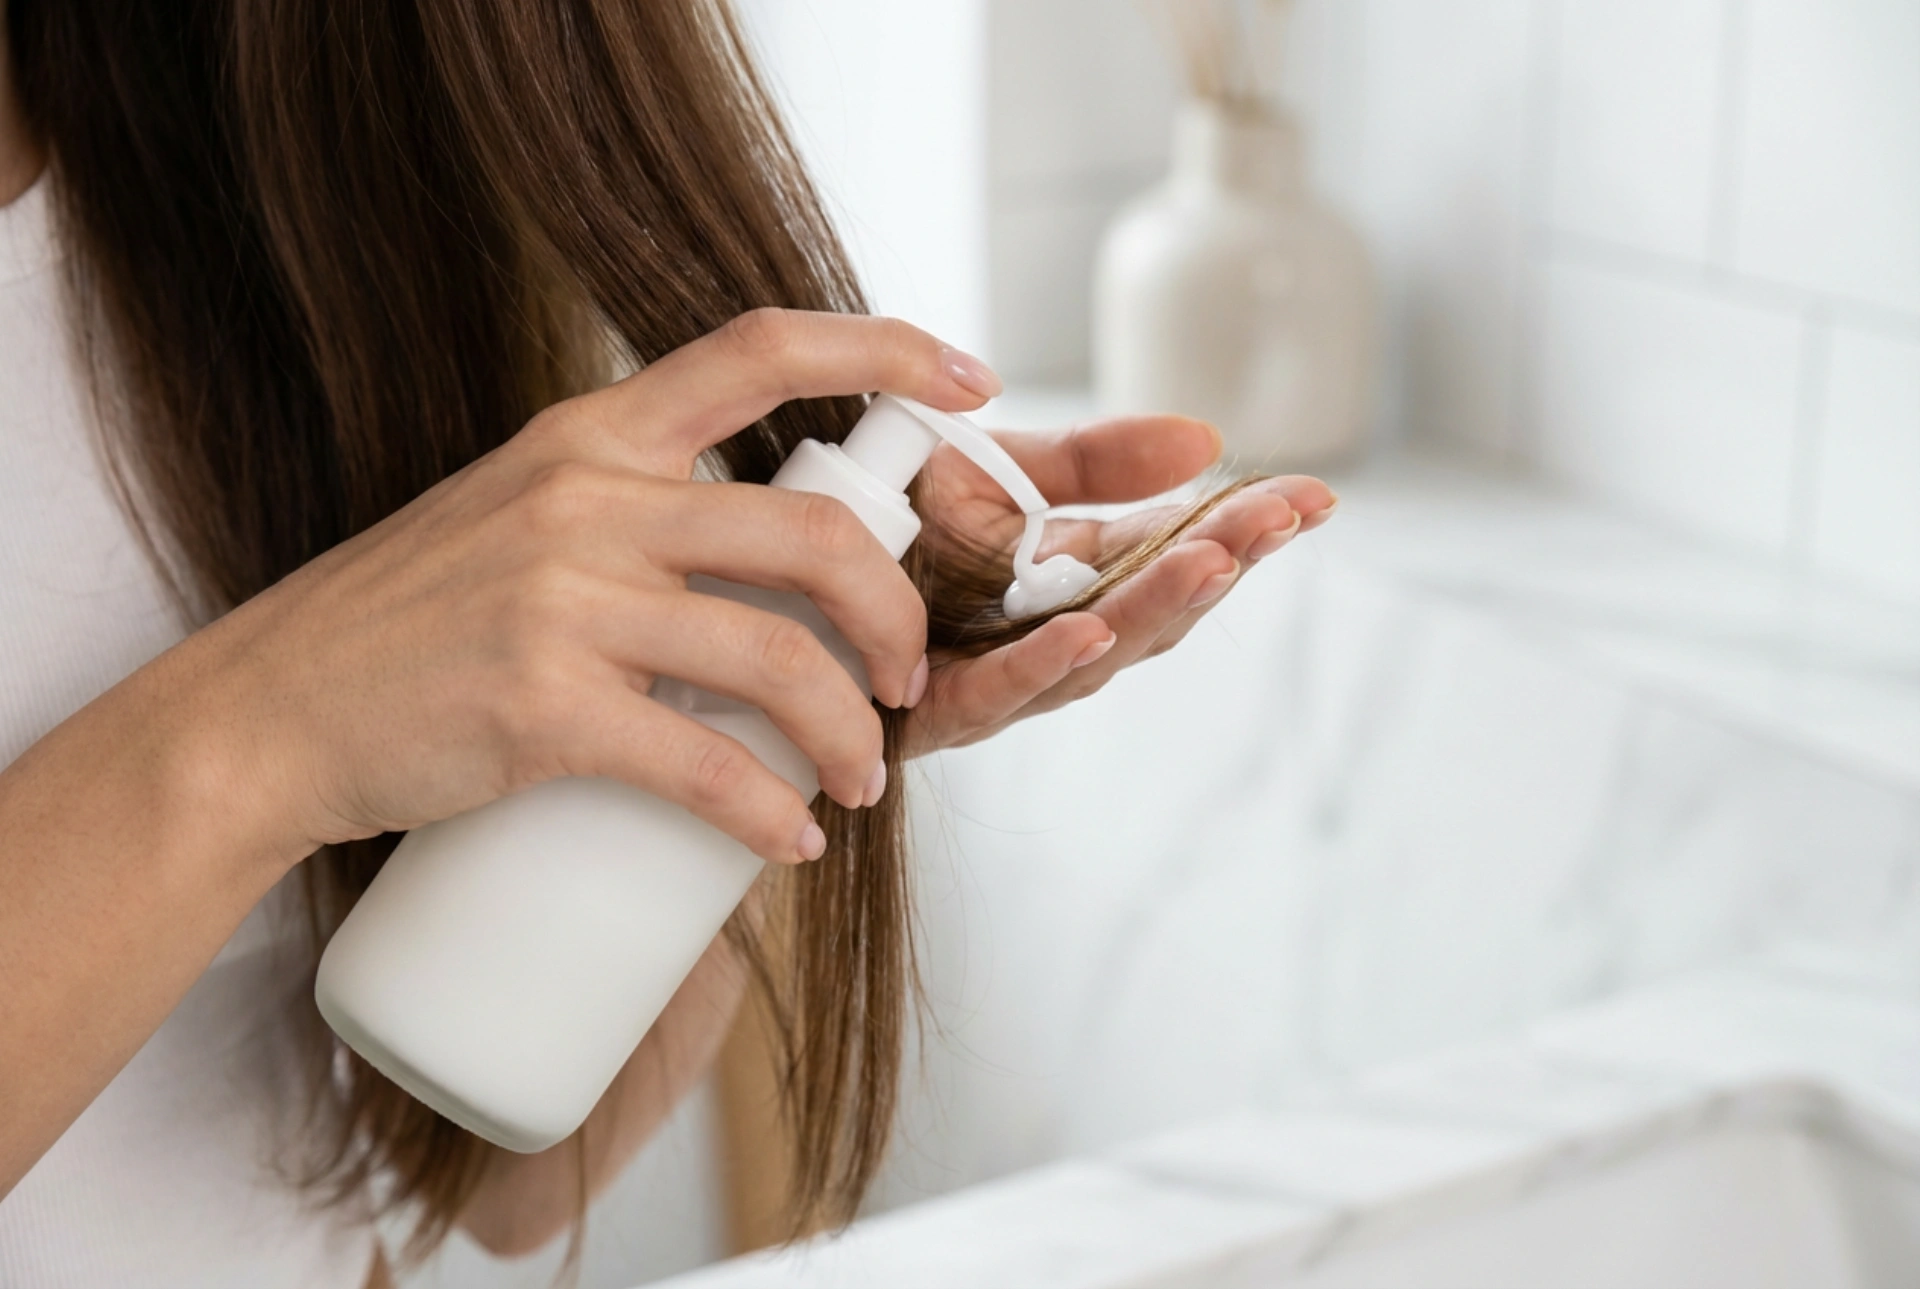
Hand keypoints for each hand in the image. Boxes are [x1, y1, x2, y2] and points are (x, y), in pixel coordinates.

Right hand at [170, 310, 1002, 867]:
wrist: (271, 713)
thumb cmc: (408, 625)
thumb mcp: (520, 516)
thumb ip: (632, 513)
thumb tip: (774, 569)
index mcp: (590, 436)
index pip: (760, 349)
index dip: (884, 352)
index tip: (975, 383)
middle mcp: (586, 498)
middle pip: (813, 533)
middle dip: (896, 614)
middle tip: (909, 680)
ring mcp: (563, 601)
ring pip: (778, 658)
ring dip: (852, 733)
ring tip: (863, 781)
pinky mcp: (542, 708)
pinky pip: (704, 762)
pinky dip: (766, 815)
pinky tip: (788, 844)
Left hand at [905, 416, 1335, 752]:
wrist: (793, 574)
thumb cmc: (896, 529)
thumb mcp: (1001, 471)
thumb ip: (1096, 461)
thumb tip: (1205, 435)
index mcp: (1080, 577)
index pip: (1180, 550)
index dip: (1246, 527)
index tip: (1315, 496)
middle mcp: (1056, 636)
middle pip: (1157, 609)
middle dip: (1222, 562)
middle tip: (1279, 520)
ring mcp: (1006, 680)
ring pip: (1098, 654)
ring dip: (1155, 608)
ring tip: (1209, 561)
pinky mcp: (940, 709)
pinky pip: (999, 688)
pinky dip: (1046, 661)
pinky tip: (1092, 630)